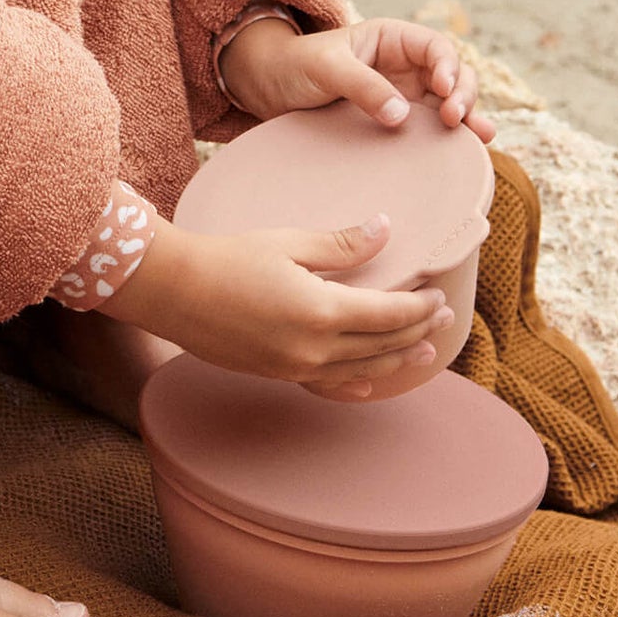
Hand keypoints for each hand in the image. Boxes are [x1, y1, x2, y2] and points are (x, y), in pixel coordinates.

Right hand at [98, 210, 457, 402]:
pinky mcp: (276, 374)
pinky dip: (355, 385)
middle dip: (417, 332)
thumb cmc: (227, 257)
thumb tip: (385, 230)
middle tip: (445, 319)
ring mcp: (293, 367)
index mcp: (320, 311)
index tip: (439, 294)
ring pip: (361, 370)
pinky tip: (370, 386)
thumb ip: (341, 244)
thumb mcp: (288, 242)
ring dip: (396, 361)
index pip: (389, 314)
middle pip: (381, 345)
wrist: (172, 291)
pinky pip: (327, 385)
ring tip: (425, 354)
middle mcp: (312, 348)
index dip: (419, 307)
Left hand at [219, 16, 496, 142]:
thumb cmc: (295, 66)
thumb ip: (363, 87)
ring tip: (481, 136)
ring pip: (447, 104)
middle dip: (462, 94)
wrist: (267, 89)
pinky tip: (466, 151)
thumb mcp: (326, 69)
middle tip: (454, 118)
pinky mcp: (395, 125)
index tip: (443, 89)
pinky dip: (449, 138)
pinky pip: (429, 129)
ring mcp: (403, 96)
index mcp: (392, 40)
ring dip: (467, 117)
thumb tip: (402, 115)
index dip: (448, 66)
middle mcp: (404, 67)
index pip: (434, 48)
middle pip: (452, 76)